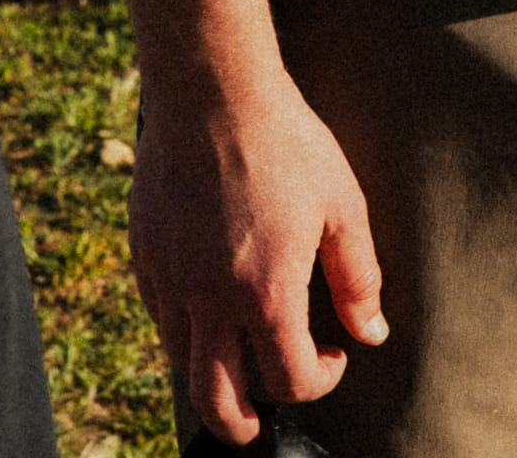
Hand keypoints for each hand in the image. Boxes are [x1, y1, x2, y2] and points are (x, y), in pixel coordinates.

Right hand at [132, 66, 386, 441]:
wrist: (213, 92)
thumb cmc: (285, 142)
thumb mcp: (343, 204)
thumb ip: (358, 276)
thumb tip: (372, 330)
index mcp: (266, 294)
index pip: (290, 381)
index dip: (320, 380)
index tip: (334, 353)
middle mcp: (211, 300)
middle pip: (216, 403)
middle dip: (242, 425)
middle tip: (260, 418)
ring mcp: (170, 278)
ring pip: (181, 360)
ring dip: (211, 371)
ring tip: (236, 352)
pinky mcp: (144, 252)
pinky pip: (158, 313)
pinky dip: (183, 325)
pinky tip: (207, 298)